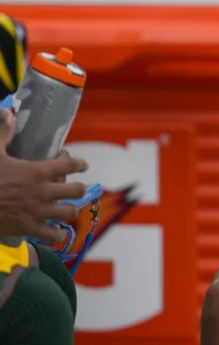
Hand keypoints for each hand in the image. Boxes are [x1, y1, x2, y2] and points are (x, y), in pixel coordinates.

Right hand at [0, 108, 89, 241]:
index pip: (69, 165)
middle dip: (79, 189)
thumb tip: (7, 112)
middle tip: (77, 189)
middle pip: (77, 191)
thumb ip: (3, 133)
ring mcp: (39, 212)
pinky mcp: (30, 229)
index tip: (82, 165)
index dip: (79, 164)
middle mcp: (44, 192)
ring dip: (70, 211)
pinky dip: (57, 234)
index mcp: (38, 171)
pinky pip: (53, 235)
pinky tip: (56, 232)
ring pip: (69, 212)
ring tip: (68, 209)